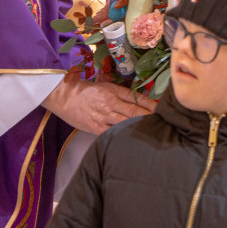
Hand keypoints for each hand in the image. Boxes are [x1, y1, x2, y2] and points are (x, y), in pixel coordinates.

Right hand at [42, 75, 157, 134]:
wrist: (62, 96)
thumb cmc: (82, 90)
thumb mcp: (102, 86)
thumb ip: (119, 93)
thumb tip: (137, 99)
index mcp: (112, 92)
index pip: (136, 98)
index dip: (150, 104)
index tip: (161, 109)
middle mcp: (110, 104)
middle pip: (134, 112)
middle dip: (149, 117)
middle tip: (164, 122)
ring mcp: (103, 117)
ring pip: (126, 123)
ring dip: (139, 127)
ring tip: (153, 132)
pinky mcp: (95, 128)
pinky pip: (112, 133)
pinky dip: (123, 136)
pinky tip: (132, 141)